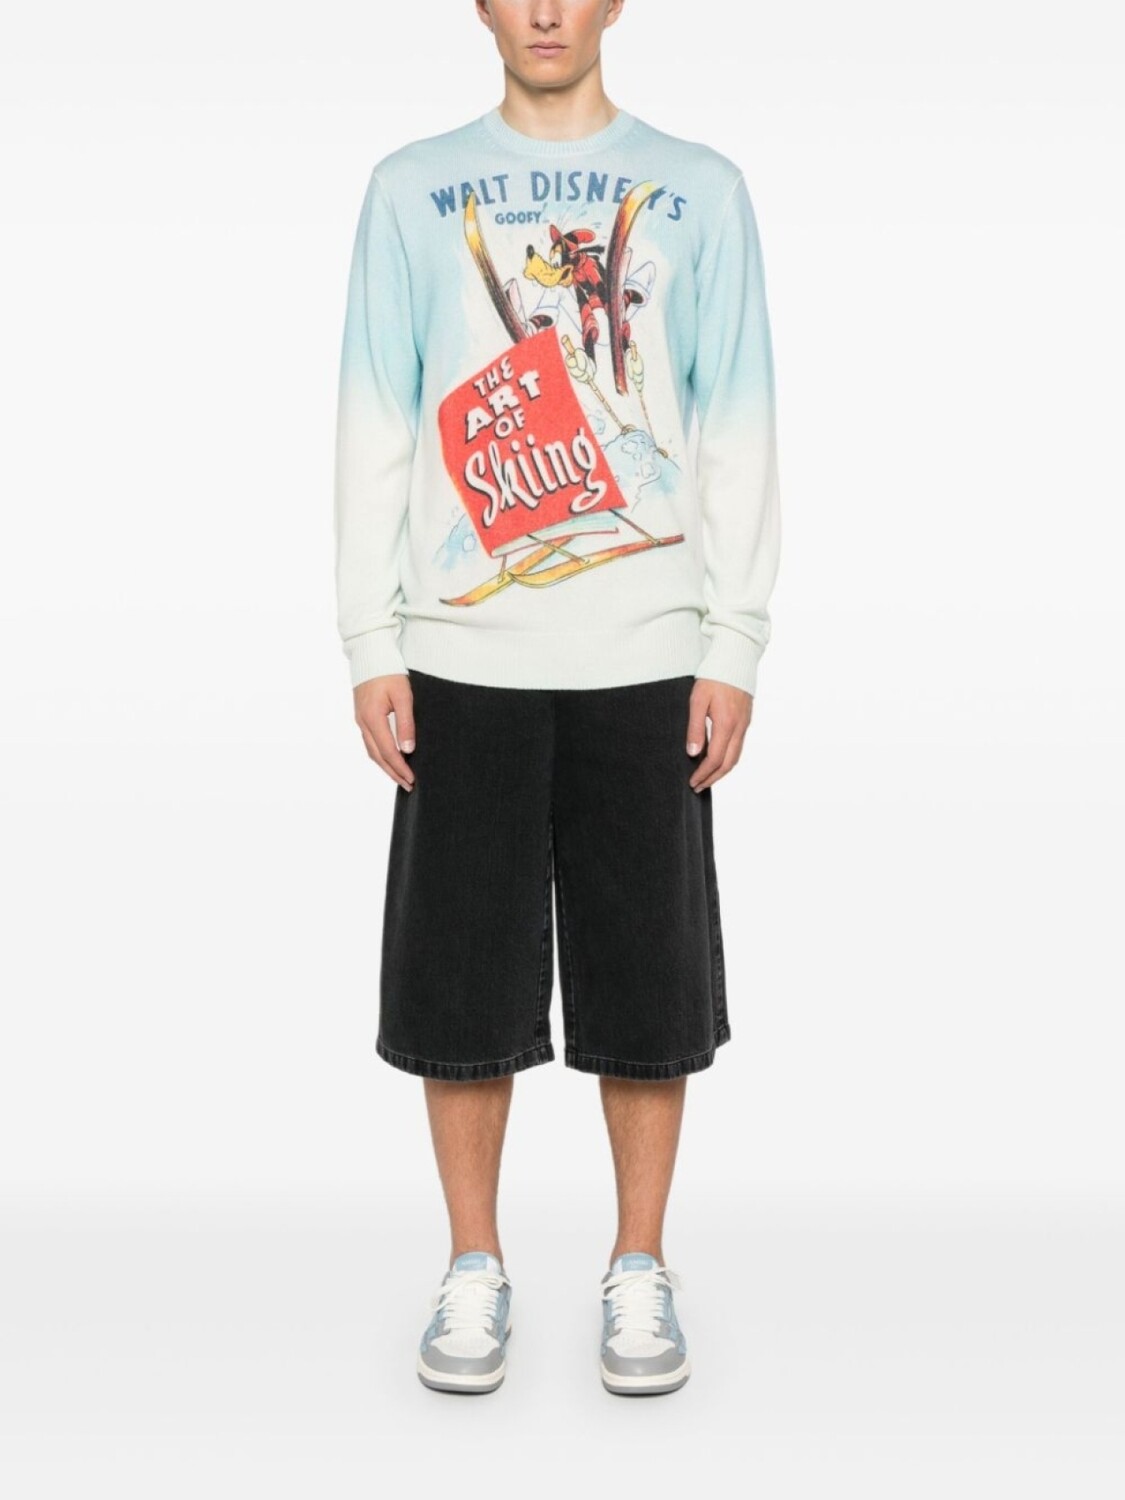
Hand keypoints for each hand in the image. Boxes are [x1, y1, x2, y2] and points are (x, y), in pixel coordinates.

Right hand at [353, 674, 415, 790]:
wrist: (370, 655)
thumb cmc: (389, 672)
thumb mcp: (403, 696)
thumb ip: (406, 723)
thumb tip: (408, 749)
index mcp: (373, 718)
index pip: (387, 751)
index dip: (399, 768)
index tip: (411, 779)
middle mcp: (363, 722)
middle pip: (377, 756)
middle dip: (393, 772)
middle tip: (408, 785)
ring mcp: (360, 720)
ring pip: (371, 751)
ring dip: (385, 766)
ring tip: (400, 777)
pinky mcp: (362, 716)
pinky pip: (369, 742)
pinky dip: (379, 754)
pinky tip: (389, 758)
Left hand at [686, 678, 752, 791]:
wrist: (736, 659)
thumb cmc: (714, 677)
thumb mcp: (698, 701)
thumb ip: (695, 728)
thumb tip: (693, 753)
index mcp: (726, 724)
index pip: (715, 759)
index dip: (703, 774)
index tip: (692, 782)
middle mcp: (739, 728)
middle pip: (728, 764)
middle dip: (713, 778)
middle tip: (698, 786)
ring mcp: (745, 724)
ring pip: (736, 756)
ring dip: (721, 771)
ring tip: (707, 777)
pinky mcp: (746, 720)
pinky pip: (739, 746)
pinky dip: (728, 758)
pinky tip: (718, 758)